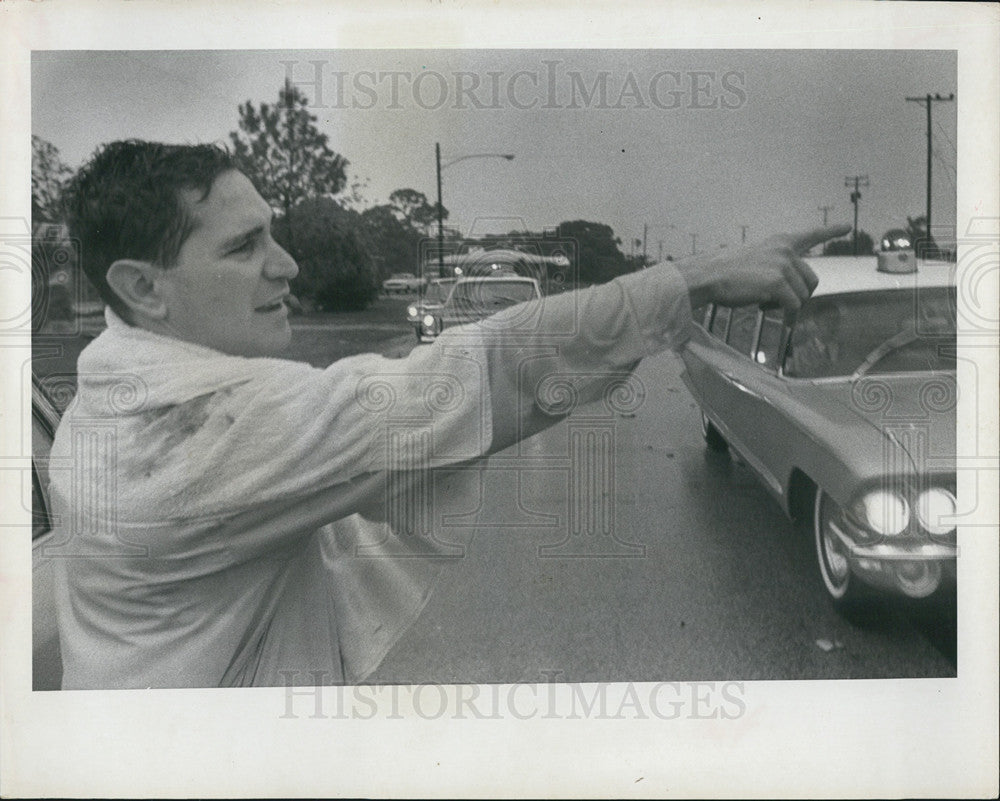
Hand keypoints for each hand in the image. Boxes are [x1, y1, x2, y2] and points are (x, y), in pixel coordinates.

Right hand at [676, 224, 850, 323]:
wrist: (708, 275)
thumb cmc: (725, 272)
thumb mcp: (755, 258)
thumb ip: (775, 265)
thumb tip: (789, 288)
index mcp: (779, 242)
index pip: (810, 235)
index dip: (830, 231)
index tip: (846, 226)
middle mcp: (785, 251)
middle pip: (811, 279)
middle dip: (799, 295)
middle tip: (778, 302)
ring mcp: (782, 266)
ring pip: (803, 295)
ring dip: (789, 306)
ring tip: (766, 304)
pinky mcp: (777, 283)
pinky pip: (793, 306)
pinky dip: (788, 316)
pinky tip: (774, 316)